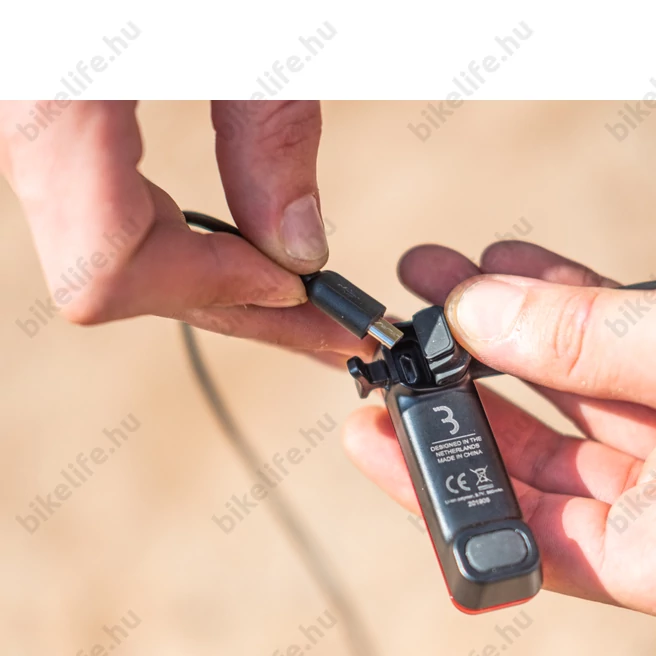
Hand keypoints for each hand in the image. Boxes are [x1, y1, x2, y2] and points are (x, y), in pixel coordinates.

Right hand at [2, 100, 373, 363]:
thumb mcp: (252, 23)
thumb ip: (269, 129)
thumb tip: (297, 248)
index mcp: (54, 93)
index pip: (111, 265)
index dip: (215, 290)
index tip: (301, 288)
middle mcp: (22, 122)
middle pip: (115, 277)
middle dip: (239, 311)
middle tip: (335, 335)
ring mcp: (29, 129)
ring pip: (108, 253)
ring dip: (214, 286)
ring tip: (306, 305)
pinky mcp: (55, 124)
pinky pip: (103, 215)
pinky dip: (179, 246)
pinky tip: (243, 252)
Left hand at [343, 240, 655, 631]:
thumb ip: (584, 342)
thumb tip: (471, 318)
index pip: (523, 538)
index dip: (436, 487)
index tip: (369, 437)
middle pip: (539, 457)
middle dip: (465, 389)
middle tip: (395, 342)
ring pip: (577, 391)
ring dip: (510, 333)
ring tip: (437, 281)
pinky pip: (625, 353)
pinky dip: (573, 312)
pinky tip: (513, 272)